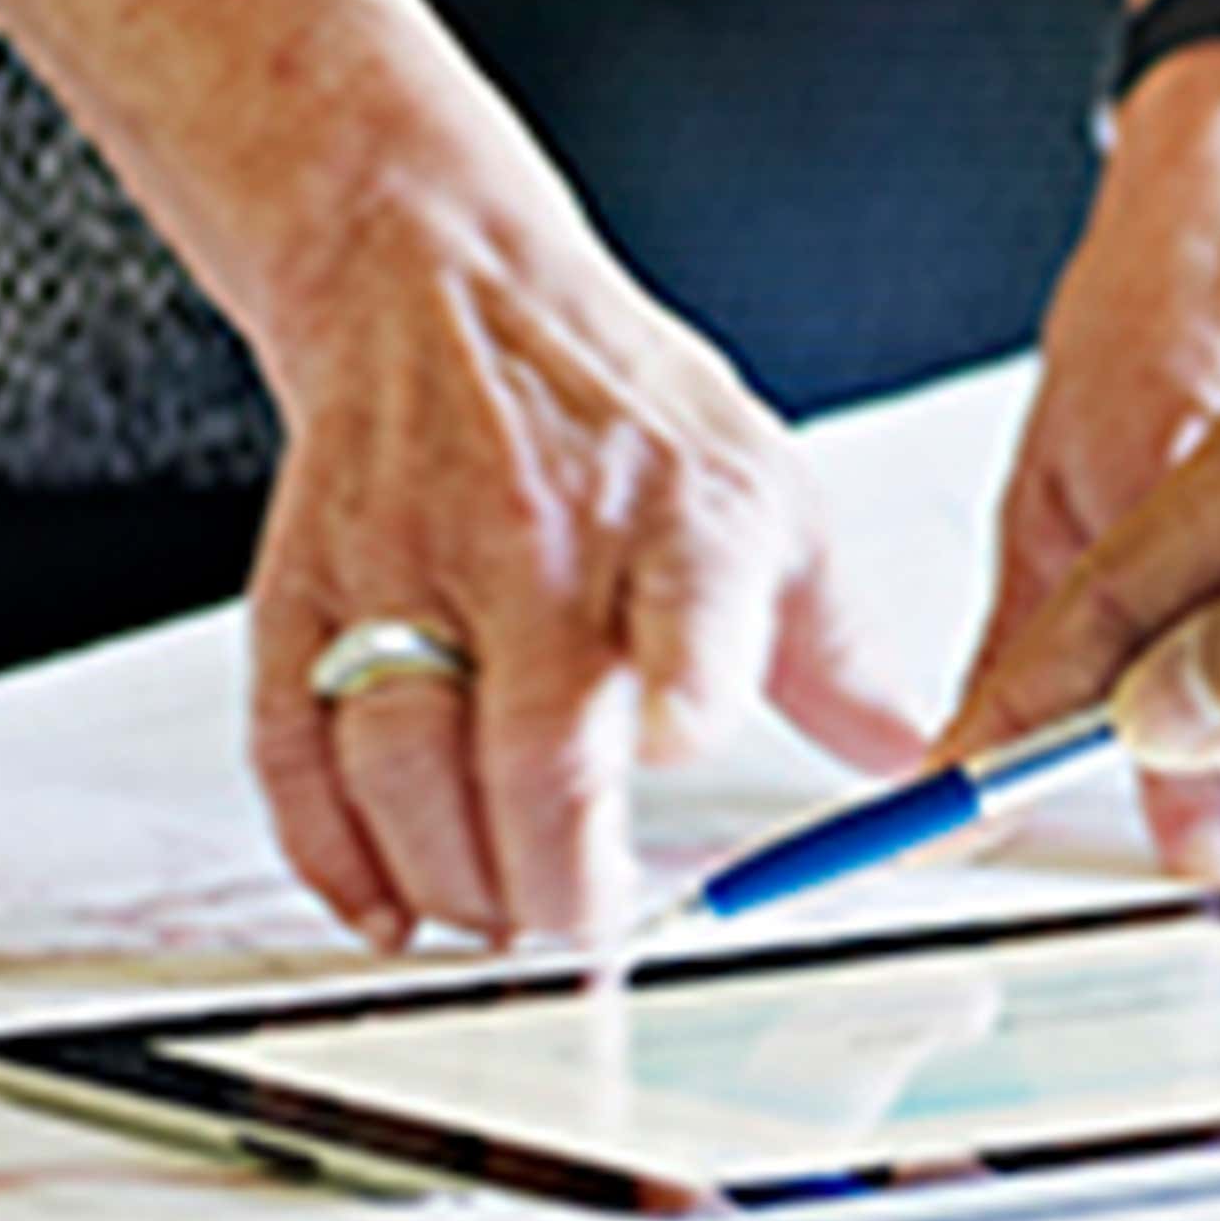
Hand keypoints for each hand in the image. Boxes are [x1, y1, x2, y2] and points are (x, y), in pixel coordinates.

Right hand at [0, 0, 921, 948]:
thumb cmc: (618, 404)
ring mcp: (413, 569)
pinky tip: (384, 901)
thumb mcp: (768, 495)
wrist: (434, 281)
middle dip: (560, 880)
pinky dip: (330, 851)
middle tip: (584, 939)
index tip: (686, 749)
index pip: (692, 613)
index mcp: (682, 516)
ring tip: (499, 924)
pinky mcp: (307, 591)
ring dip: (451, 880)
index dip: (694, 690)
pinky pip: (298, 747)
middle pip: (540, 746)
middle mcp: (542, 542)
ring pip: (408, 766)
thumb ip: (841, 650)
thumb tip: (921, 766)